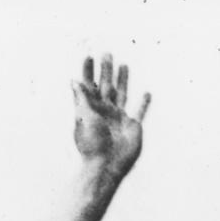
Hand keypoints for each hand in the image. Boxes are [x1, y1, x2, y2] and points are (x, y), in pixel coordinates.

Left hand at [72, 54, 149, 176]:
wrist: (106, 167)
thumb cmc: (92, 145)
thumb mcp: (84, 119)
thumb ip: (81, 99)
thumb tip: (73, 80)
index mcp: (91, 110)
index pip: (89, 86)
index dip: (88, 72)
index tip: (88, 56)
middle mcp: (105, 113)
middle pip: (106, 86)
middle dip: (106, 71)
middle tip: (107, 53)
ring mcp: (119, 119)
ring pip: (122, 94)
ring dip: (123, 80)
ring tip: (123, 65)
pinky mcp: (133, 127)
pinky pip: (140, 112)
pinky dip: (144, 104)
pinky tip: (146, 94)